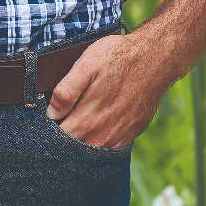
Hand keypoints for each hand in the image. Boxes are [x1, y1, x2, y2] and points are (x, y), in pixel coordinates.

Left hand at [45, 31, 164, 149]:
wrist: (154, 57)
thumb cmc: (118, 58)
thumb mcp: (85, 65)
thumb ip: (66, 92)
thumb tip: (51, 113)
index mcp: (87, 121)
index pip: (59, 139)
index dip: (51, 129)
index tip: (50, 117)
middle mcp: (103, 136)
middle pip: (75, 147)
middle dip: (66, 135)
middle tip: (65, 114)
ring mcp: (119, 137)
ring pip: (92, 148)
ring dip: (84, 137)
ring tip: (82, 116)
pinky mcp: (131, 133)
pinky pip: (110, 145)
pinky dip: (101, 137)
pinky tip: (100, 120)